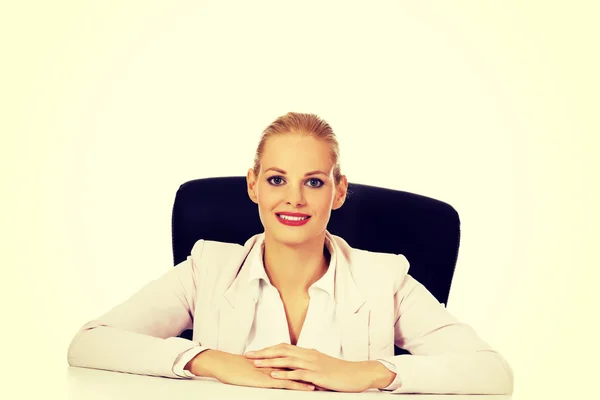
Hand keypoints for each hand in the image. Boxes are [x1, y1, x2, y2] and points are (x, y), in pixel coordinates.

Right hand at [187, 349, 315, 390]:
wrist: (224, 364)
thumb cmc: (236, 367)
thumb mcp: (255, 367)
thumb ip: (267, 367)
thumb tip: (275, 370)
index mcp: (275, 359)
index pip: (297, 362)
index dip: (311, 366)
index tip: (324, 370)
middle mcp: (277, 363)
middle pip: (301, 366)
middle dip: (316, 372)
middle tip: (332, 376)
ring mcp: (273, 370)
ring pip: (297, 374)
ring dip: (312, 378)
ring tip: (327, 383)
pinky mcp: (268, 379)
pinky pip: (287, 382)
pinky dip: (299, 385)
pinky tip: (309, 388)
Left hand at [244, 343, 395, 392]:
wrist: (357, 374)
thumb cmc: (339, 372)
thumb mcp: (321, 366)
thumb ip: (307, 366)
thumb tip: (294, 370)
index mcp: (308, 352)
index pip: (283, 347)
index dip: (268, 349)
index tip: (254, 351)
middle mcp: (308, 355)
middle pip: (281, 350)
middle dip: (263, 353)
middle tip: (247, 355)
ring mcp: (312, 364)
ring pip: (286, 360)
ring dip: (269, 361)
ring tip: (255, 363)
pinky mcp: (316, 375)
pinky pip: (297, 373)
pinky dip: (284, 374)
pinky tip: (274, 375)